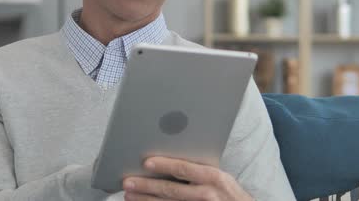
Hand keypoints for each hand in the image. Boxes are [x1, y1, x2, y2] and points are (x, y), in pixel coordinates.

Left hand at [122, 156, 252, 200]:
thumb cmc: (230, 195)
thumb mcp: (221, 178)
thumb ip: (199, 170)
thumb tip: (171, 162)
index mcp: (214, 178)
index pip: (184, 169)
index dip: (164, 165)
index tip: (146, 163)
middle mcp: (207, 194)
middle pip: (171, 190)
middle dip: (146, 186)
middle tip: (128, 182)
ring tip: (129, 196)